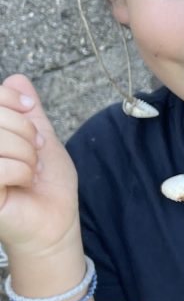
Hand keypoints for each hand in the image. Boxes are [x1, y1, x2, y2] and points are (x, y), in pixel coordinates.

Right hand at [0, 76, 81, 258]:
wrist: (54, 221)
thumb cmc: (46, 183)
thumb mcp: (40, 138)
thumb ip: (27, 111)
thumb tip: (17, 79)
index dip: (12, 99)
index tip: (31, 114)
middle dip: (26, 131)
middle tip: (35, 152)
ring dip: (26, 155)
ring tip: (30, 171)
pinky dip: (21, 172)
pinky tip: (23, 183)